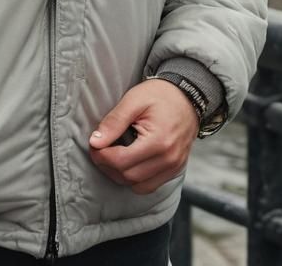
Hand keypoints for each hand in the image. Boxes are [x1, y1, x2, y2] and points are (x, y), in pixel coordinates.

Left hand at [88, 79, 197, 193]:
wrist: (187, 96)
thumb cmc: (160, 95)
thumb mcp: (133, 100)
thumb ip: (114, 121)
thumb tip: (96, 141)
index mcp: (159, 141)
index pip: (121, 161)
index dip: (101, 156)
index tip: (93, 146)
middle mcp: (169, 159)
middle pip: (128, 176)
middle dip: (108, 166)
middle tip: (99, 151)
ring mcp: (174, 167)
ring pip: (139, 186)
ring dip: (120, 175)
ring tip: (112, 157)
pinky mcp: (175, 169)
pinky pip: (151, 185)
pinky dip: (135, 179)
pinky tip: (128, 161)